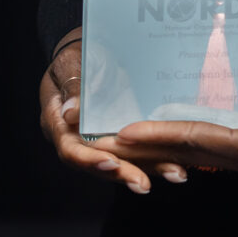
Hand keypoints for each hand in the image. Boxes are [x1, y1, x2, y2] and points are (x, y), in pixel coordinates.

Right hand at [37, 27, 190, 194]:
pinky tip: (179, 165)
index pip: (71, 150)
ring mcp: (101, 141)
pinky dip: (157, 160)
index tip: (111, 162)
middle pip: (97, 165)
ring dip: (147, 172)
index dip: (90, 160)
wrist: (94, 52)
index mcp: (58, 124)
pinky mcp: (122, 138)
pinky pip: (138, 153)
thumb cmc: (77, 55)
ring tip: (174, 175)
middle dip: (123, 174)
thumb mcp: (71, 64)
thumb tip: (70, 114)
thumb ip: (71, 86)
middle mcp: (78, 139)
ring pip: (122, 164)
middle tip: (143, 184)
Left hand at [103, 47, 237, 204]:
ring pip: (202, 153)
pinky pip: (221, 148)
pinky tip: (186, 124)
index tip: (120, 133)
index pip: (198, 142)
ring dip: (168, 143)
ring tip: (133, 132)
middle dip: (149, 146)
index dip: (158, 135)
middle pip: (189, 153)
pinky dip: (197, 138)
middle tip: (107, 139)